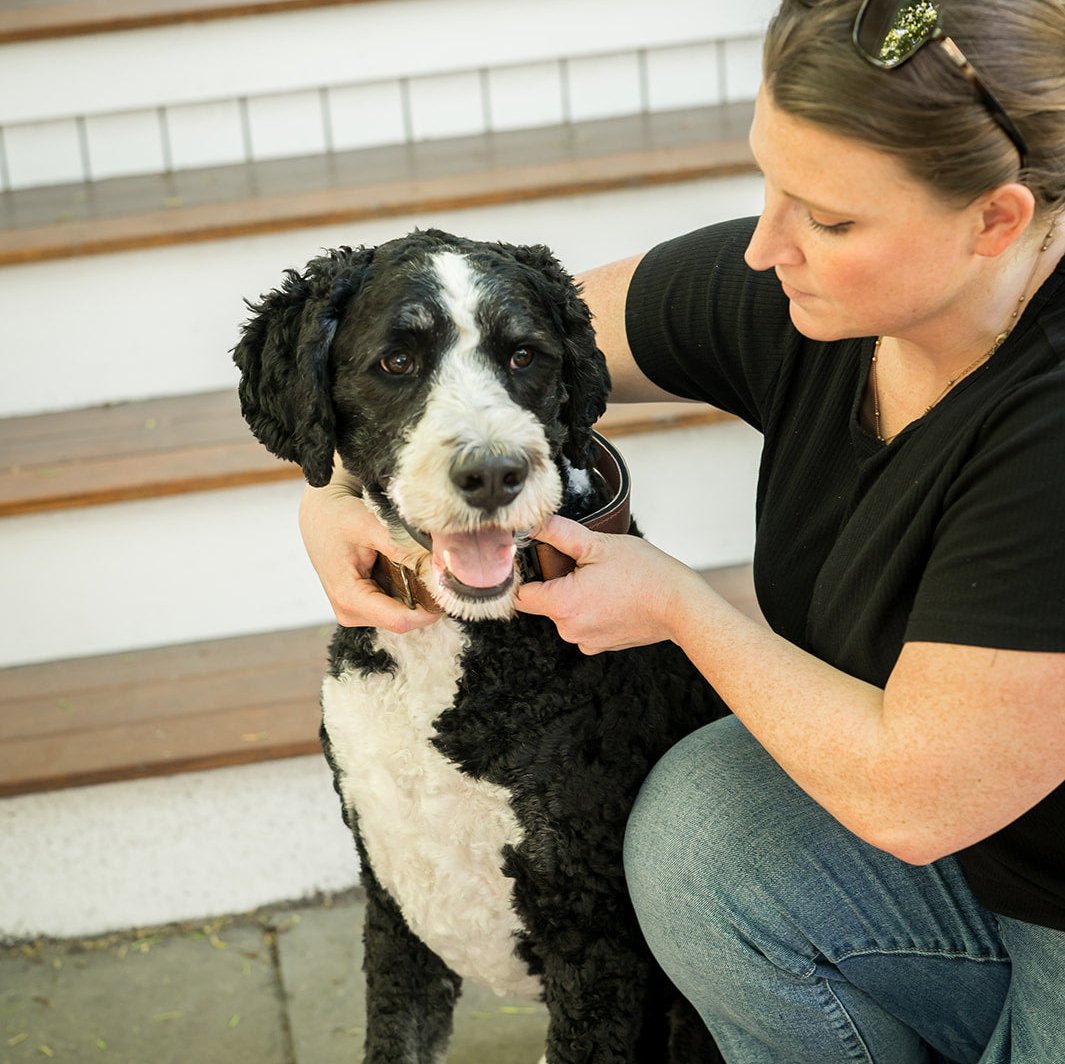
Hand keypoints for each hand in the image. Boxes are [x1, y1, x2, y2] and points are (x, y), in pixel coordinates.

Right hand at [299, 477, 439, 632]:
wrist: (320, 512)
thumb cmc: (338, 516)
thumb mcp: (369, 525)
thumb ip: (402, 546)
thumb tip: (438, 563)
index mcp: (349, 598)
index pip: (401, 620)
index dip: (431, 608)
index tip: (451, 586)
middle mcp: (351, 612)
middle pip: (405, 619)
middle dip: (426, 598)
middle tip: (440, 568)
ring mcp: (356, 611)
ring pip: (403, 613)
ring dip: (418, 593)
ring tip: (421, 563)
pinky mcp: (362, 606)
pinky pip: (396, 605)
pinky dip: (409, 590)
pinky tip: (408, 567)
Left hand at [514, 515, 697, 653]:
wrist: (680, 606)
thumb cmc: (645, 574)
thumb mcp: (598, 544)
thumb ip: (559, 533)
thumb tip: (532, 523)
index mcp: (562, 604)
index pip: (520, 594)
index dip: (524, 575)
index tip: (537, 562)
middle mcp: (569, 629)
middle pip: (544, 602)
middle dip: (557, 582)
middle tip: (585, 565)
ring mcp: (586, 641)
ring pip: (565, 613)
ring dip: (576, 596)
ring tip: (604, 580)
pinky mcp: (602, 646)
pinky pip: (584, 625)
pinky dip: (592, 611)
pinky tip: (612, 597)